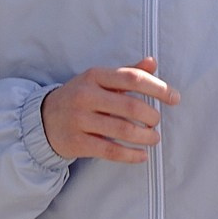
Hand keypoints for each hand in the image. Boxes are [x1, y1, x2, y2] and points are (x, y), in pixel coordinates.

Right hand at [41, 57, 178, 163]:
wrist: (42, 120)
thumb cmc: (79, 97)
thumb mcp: (98, 80)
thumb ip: (126, 72)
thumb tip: (153, 63)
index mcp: (94, 76)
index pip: (132, 78)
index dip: (158, 88)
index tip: (174, 98)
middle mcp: (86, 96)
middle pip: (130, 106)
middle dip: (151, 116)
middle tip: (157, 121)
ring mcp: (80, 120)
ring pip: (122, 130)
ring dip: (145, 137)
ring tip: (154, 138)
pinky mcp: (77, 142)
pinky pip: (110, 150)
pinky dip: (131, 155)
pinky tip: (142, 155)